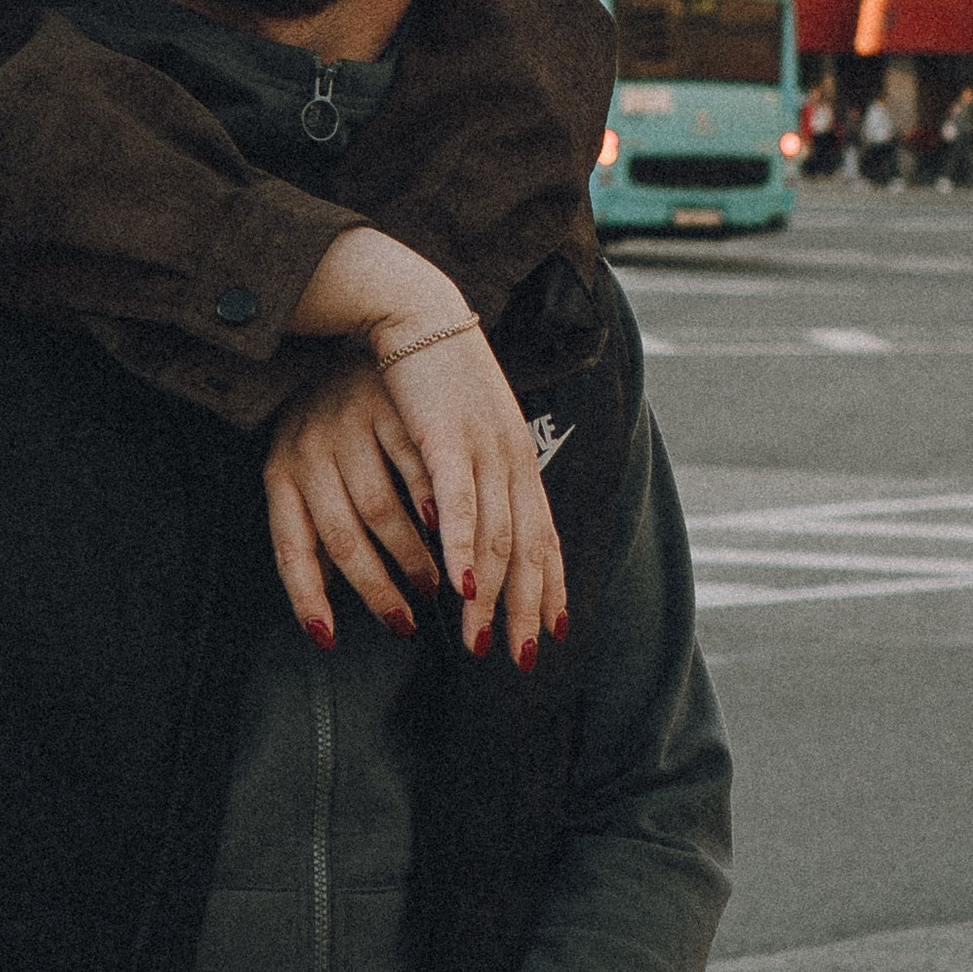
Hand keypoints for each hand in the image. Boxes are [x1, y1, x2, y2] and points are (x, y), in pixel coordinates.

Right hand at [283, 239, 566, 662]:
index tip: (553, 632)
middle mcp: (511, 459)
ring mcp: (485, 450)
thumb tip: (471, 531)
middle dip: (528, 608)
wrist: (419, 312)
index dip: (551, 586)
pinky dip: (465, 549)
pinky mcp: (449, 438)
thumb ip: (476, 481)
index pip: (544, 535)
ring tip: (481, 642)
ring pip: (499, 537)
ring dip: (491, 596)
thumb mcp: (466, 434)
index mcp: (517, 459)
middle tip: (522, 659)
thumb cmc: (435, 376)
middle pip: (528, 547)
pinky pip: (460, 506)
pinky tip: (462, 587)